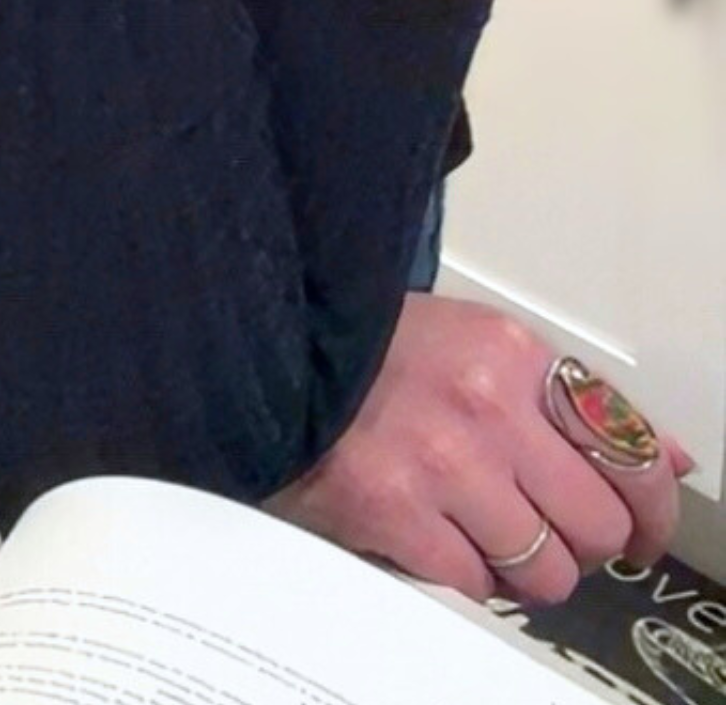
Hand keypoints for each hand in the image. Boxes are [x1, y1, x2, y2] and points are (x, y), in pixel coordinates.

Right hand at [271, 295, 692, 605]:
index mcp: (508, 352)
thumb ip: (567, 399)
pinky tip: (438, 535)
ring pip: (545, 569)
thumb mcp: (474, 345)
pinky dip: (466, 573)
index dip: (648, 507)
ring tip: (486, 534)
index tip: (642, 528)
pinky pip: (476, 584)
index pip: (625, 447)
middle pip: (594, 523)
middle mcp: (484, 406)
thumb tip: (663, 455)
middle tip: (552, 531)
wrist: (264, 354)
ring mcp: (441, 465)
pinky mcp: (395, 515)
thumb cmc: (366, 349)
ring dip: (524, 566)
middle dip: (580, 541)